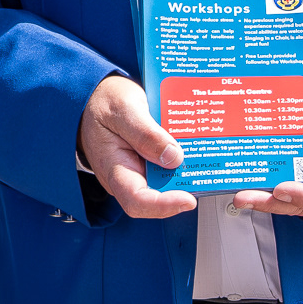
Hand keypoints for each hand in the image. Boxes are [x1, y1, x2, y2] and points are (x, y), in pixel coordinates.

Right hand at [79, 73, 197, 219]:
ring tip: (205, 159)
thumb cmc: (103, 103)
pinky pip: (167, 171)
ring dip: (186, 177)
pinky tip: (196, 151)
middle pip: (156, 198)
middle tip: (206, 172)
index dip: (163, 205)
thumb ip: (145, 133)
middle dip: (182, 190)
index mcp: (113, 169)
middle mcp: (126, 177)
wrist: (96, 98)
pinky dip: (182, 164)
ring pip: (166, 186)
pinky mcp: (147, 164)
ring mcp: (138, 172)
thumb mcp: (123, 109)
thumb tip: (174, 157)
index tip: (188, 199)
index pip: (137, 201)